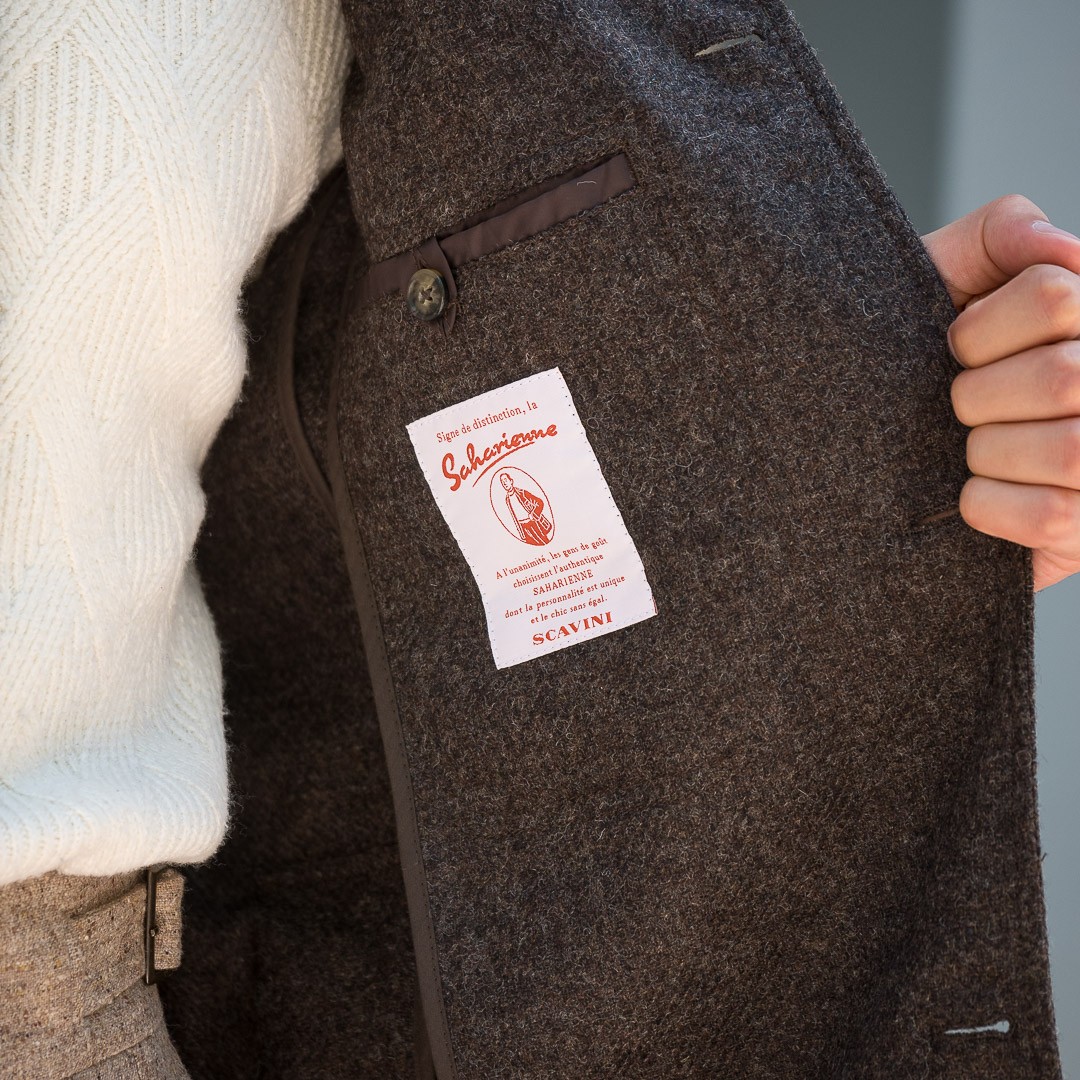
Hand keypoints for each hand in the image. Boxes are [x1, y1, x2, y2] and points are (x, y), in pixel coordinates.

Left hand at [921, 195, 1079, 590]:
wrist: (867, 458)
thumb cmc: (920, 360)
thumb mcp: (948, 280)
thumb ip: (1001, 234)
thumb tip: (1062, 250)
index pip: (1055, 293)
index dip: (979, 330)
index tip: (955, 349)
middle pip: (1062, 377)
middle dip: (978, 395)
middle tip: (962, 408)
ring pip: (1068, 451)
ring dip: (986, 452)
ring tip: (970, 451)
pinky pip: (1049, 516)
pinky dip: (986, 506)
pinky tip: (973, 495)